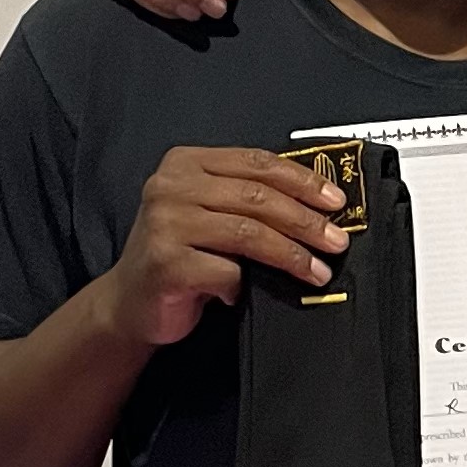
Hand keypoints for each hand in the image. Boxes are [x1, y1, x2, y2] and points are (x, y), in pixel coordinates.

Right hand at [95, 148, 348, 349]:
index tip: (336, 201)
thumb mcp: (209, 215)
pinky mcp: (167, 263)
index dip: (302, 180)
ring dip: (291, 255)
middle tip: (337, 241)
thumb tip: (317, 208)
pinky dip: (244, 286)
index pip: (256, 162)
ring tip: (317, 271)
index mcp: (185, 162)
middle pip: (257, 197)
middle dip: (305, 220)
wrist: (129, 303)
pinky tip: (244, 294)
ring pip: (248, 232)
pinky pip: (226, 271)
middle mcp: (171, 186)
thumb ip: (247, 200)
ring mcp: (165, 223)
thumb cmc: (179, 258)